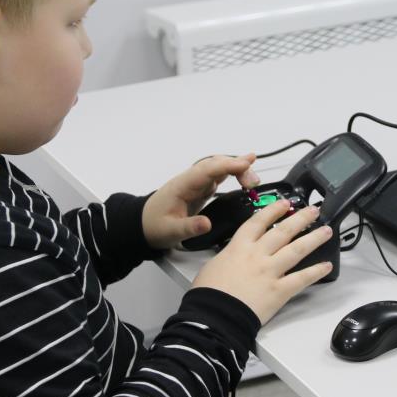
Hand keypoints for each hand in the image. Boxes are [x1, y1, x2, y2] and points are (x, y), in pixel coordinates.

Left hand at [142, 154, 259, 250]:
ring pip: (219, 169)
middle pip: (216, 165)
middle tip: (254, 181)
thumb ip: (189, 227)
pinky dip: (233, 174)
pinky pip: (219, 176)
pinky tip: (244, 175)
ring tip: (254, 179)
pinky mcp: (200, 190)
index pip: (208, 169)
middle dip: (237, 167)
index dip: (227, 165)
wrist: (142, 226)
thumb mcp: (170, 231)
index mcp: (183, 185)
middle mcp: (191, 180)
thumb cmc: (153, 226)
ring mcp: (196, 183)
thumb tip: (206, 224)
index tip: (245, 165)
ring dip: (237, 169)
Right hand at [193, 201, 333, 324]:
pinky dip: (316, 272)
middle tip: (313, 211)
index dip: (273, 210)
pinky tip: (327, 266)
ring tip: (326, 231)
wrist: (214, 315)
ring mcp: (270, 271)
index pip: (259, 222)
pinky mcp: (279, 290)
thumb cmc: (208, 293)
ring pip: (297, 250)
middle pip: (283, 231)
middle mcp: (258, 255)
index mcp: (239, 247)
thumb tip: (233, 256)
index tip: (285, 203)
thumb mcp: (212, 265)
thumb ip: (227, 256)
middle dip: (300, 218)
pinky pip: (302, 278)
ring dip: (313, 239)